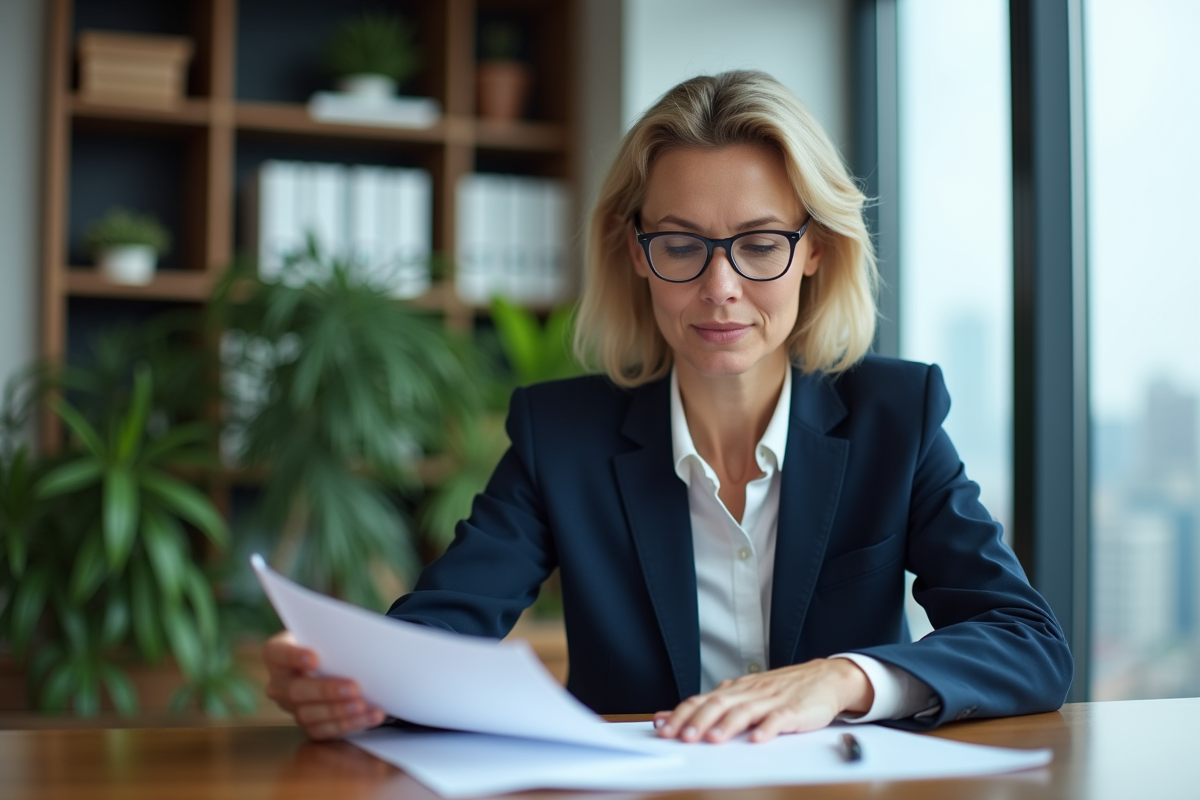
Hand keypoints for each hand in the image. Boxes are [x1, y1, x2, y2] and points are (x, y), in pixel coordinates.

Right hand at [263, 630, 386, 739]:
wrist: (331, 662)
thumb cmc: (327, 642)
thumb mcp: (325, 634)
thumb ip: (332, 638)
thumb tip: (356, 643)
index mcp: (277, 654)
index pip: (278, 653)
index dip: (294, 656)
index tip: (314, 658)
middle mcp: (279, 683)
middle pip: (296, 690)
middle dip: (326, 691)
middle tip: (353, 688)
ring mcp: (291, 707)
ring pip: (310, 715)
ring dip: (340, 712)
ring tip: (364, 705)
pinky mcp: (308, 724)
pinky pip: (326, 730)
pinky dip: (351, 723)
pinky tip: (371, 715)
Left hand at [653, 657, 873, 743]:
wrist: (825, 678)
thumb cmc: (782, 690)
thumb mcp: (744, 694)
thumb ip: (712, 705)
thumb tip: (673, 715)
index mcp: (736, 690)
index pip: (702, 699)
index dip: (681, 714)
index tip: (663, 728)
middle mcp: (750, 692)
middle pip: (719, 704)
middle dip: (699, 721)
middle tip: (684, 737)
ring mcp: (772, 700)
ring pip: (746, 710)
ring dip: (728, 725)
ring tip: (714, 739)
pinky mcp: (794, 710)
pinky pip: (780, 718)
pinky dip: (768, 728)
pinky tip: (758, 739)